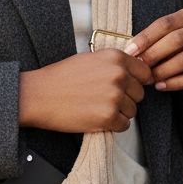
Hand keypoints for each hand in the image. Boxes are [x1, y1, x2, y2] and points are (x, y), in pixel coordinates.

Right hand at [18, 49, 152, 132]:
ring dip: (119, 113)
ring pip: (132, 111)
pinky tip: (96, 118)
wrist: (38, 95)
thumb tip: (135, 73)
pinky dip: (113, 126)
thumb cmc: (60, 78)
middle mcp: (119, 75)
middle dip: (126, 99)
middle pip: (139, 93)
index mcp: (115, 57)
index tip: (127, 87)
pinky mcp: (108, 116)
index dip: (136, 81)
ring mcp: (115, 96)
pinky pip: (124, 125)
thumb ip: (113, 64)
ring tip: (97, 108)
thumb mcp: (90, 59)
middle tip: (104, 100)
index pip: (144, 72)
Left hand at [123, 8, 182, 94]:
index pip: (165, 23)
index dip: (146, 37)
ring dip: (162, 71)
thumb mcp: (174, 37)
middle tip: (138, 67)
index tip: (130, 51)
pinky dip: (174, 83)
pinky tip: (161, 86)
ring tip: (148, 79)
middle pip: (176, 40)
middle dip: (153, 54)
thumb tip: (131, 52)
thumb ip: (157, 39)